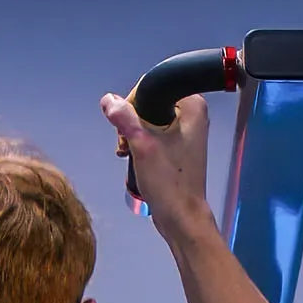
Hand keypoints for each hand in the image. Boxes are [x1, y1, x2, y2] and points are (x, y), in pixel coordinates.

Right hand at [101, 88, 210, 231]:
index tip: (128, 125)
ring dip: (133, 134)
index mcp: (192, 106)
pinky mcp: (178, 146)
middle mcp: (193, 114)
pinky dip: (141, 143)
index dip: (134, 103)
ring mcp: (186, 131)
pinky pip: (153, 134)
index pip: (152, 87)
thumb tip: (108, 100)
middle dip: (132, 122)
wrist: (181, 216)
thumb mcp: (142, 145)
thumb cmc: (169, 182)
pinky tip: (134, 157)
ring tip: (129, 152)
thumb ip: (124, 118)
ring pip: (148, 120)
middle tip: (128, 143)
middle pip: (149, 104)